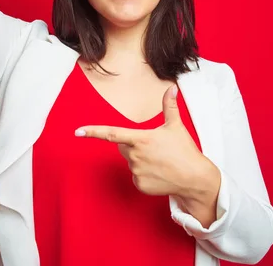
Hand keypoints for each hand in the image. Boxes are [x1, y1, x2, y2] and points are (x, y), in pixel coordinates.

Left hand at [75, 85, 213, 197]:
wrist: (194, 178)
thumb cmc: (184, 150)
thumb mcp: (176, 126)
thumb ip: (169, 106)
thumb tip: (171, 88)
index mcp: (141, 139)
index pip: (112, 133)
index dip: (93, 132)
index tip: (78, 132)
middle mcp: (135, 155)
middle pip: (124, 147)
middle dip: (133, 146)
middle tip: (154, 147)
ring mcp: (136, 171)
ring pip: (130, 162)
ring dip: (141, 160)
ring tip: (160, 161)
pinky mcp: (139, 184)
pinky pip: (136, 176)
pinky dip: (145, 175)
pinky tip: (159, 173)